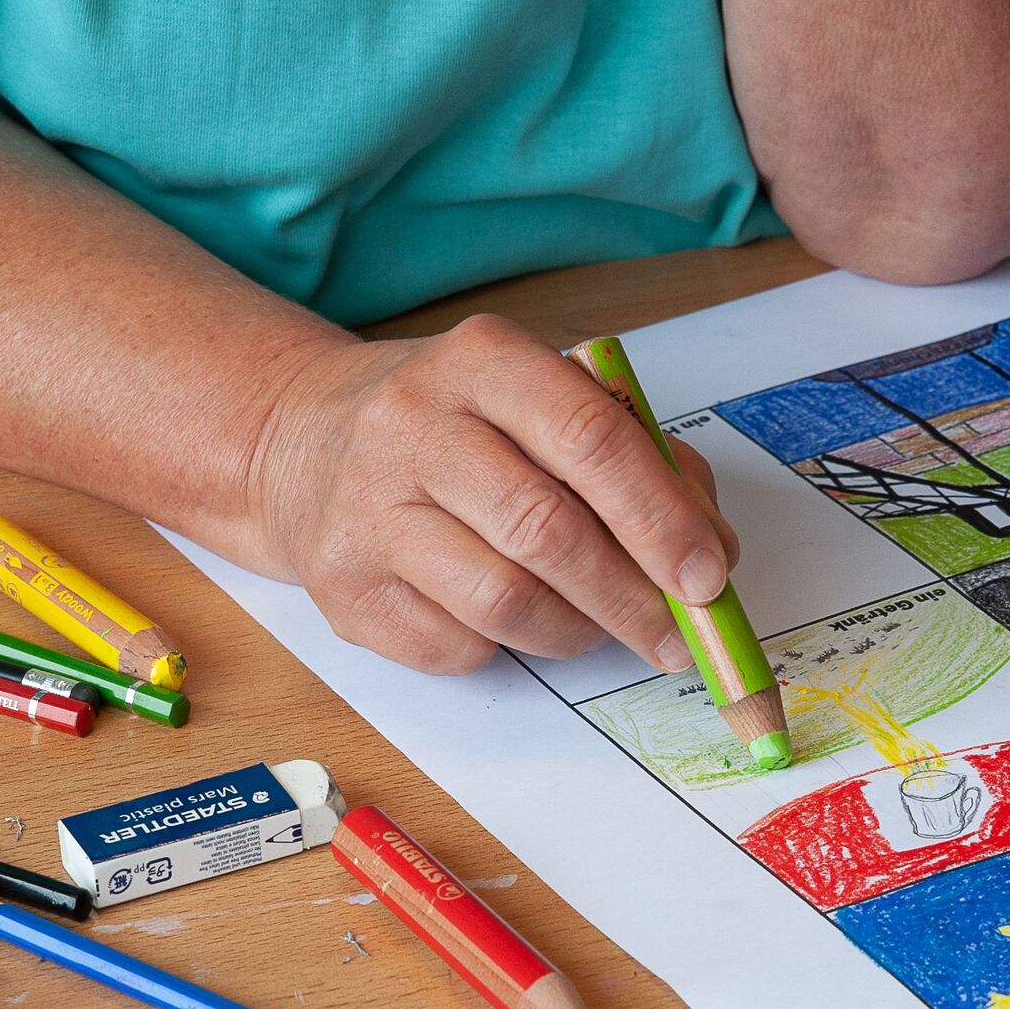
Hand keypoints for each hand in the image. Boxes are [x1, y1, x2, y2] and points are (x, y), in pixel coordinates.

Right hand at [247, 314, 738, 673]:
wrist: (299, 444)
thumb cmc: (452, 427)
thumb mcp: (540, 403)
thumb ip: (637, 461)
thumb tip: (710, 557)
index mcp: (480, 361)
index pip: (589, 437)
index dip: (660, 517)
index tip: (706, 576)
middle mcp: (412, 425)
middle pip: (546, 529)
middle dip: (629, 596)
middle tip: (676, 636)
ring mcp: (366, 510)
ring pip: (502, 601)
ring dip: (573, 631)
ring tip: (596, 626)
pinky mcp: (343, 588)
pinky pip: (454, 645)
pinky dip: (503, 647)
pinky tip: (507, 620)